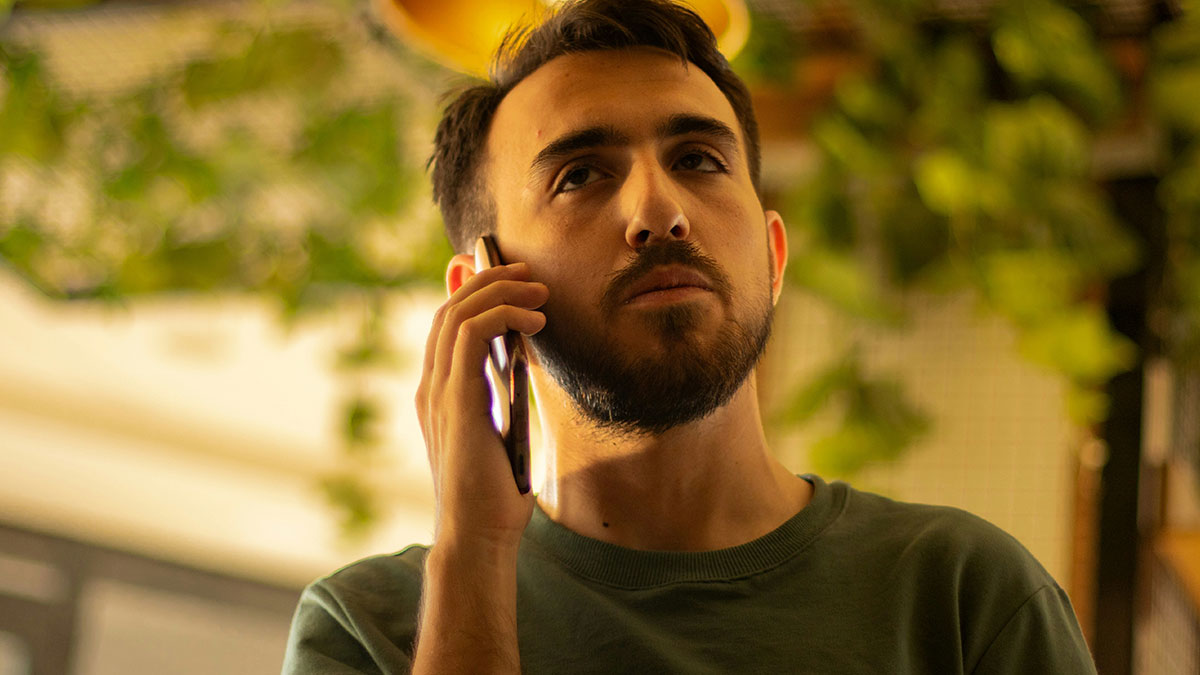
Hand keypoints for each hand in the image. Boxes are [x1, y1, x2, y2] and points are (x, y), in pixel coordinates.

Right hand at [415, 260, 547, 551]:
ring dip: (502, 291)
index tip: (514, 279)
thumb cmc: (496, 492)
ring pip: (459, 313)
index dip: (475, 290)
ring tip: (540, 292)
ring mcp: (438, 392)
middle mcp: (431, 386)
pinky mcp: (456, 400)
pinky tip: (536, 323)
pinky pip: (472, 334)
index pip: (448, 324)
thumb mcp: (504, 429)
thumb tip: (525, 359)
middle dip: (490, 279)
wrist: (479, 534)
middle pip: (450, 307)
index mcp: (439, 393)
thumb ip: (505, 395)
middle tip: (530, 273)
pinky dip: (504, 316)